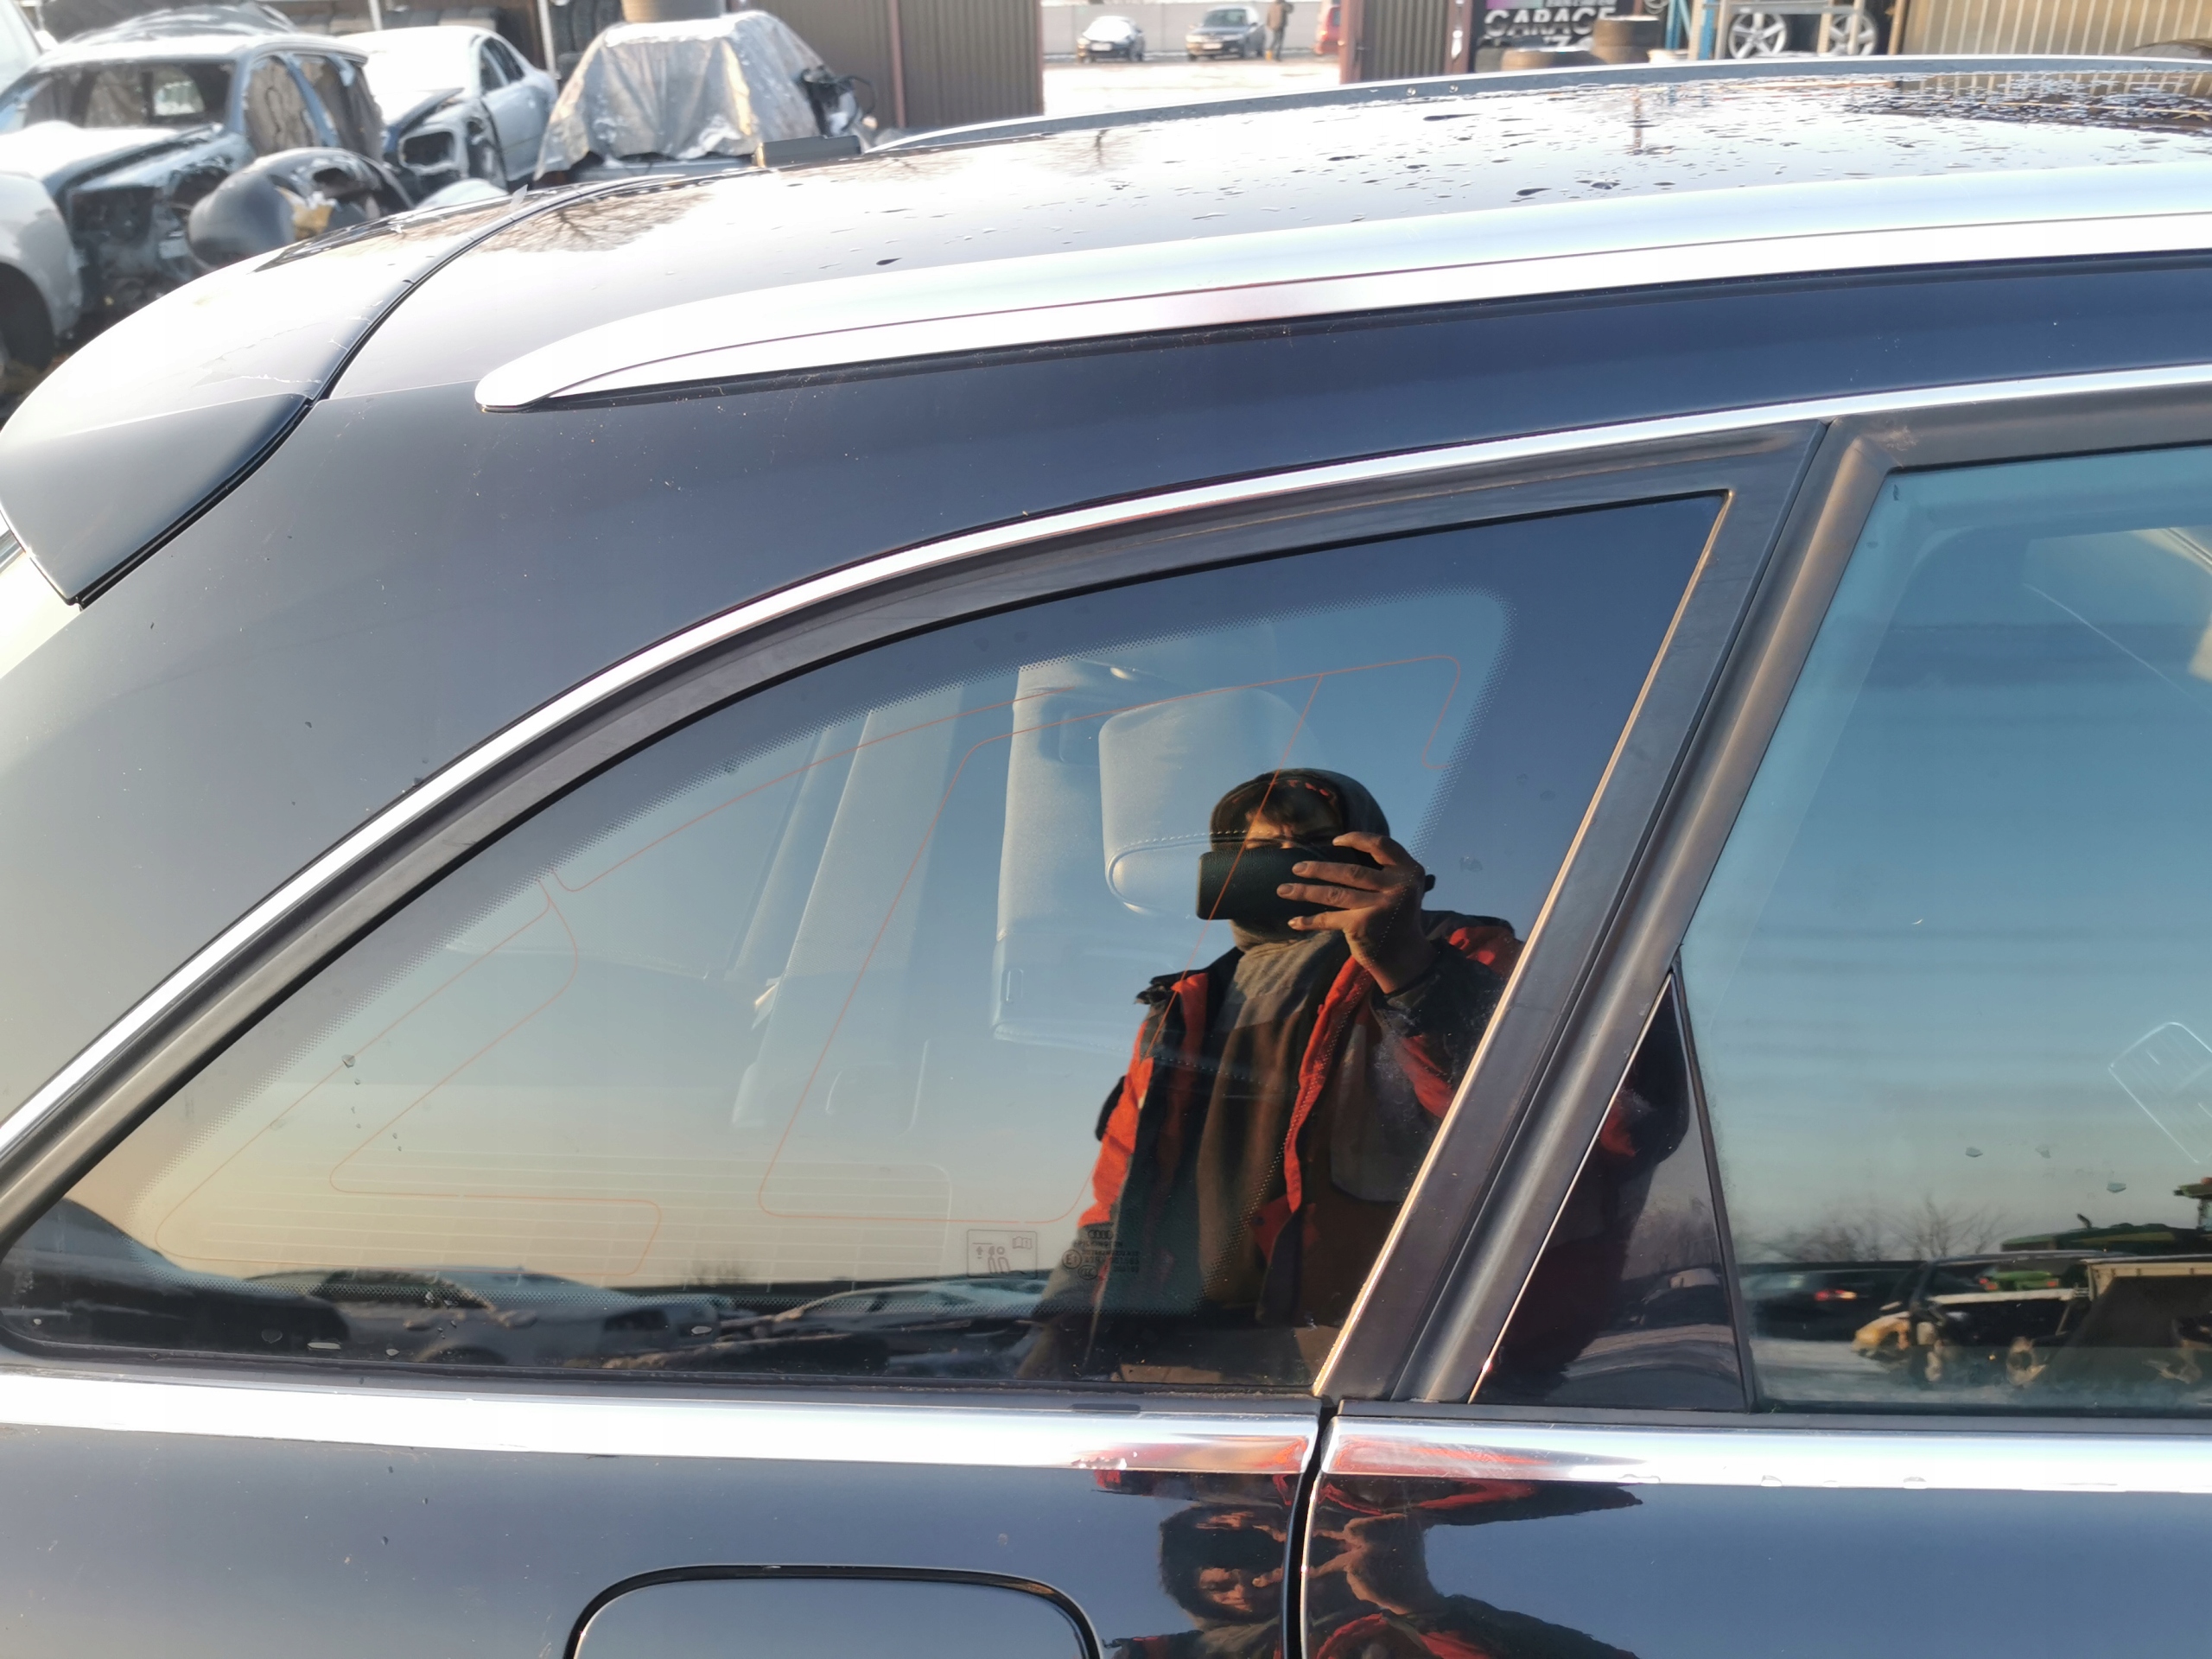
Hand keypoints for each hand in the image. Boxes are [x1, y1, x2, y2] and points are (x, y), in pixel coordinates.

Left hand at [1278, 831, 1433, 993]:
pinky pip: (1329, 918)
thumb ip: (1383, 871)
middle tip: (1296, 867)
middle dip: (1318, 869)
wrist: (1406, 958)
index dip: (1356, 839)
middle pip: (1350, 871)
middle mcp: (1397, 887)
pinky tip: (1293, 921)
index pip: (1381, 845)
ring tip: (1283, 890)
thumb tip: (1342, 850)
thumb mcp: (1401, 888)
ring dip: (1305, 892)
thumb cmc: (1397, 918)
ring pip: (1334, 894)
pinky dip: (1309, 921)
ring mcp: (1379, 906)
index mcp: (1408, 871)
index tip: (1334, 841)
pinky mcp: (1362, 925)